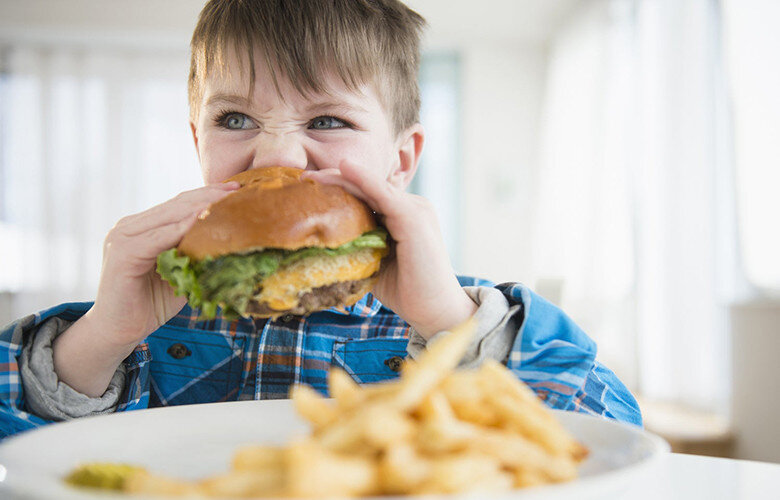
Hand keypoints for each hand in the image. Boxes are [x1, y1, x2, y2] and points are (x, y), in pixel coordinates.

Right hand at [88, 181, 240, 347]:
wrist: (118, 332)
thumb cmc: (151, 303)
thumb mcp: (180, 272)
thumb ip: (195, 253)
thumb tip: (232, 243)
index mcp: (142, 227)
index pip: (179, 204)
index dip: (208, 194)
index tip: (237, 189)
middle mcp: (129, 227)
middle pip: (176, 204)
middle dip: (209, 195)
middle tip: (238, 190)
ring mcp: (122, 238)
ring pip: (169, 216)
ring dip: (200, 208)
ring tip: (227, 202)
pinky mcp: (122, 254)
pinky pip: (158, 238)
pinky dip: (181, 230)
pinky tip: (202, 223)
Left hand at [303, 163, 476, 338]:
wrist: (435, 311)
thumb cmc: (407, 291)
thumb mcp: (376, 263)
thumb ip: (359, 247)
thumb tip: (322, 246)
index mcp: (403, 216)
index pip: (367, 196)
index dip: (340, 189)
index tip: (309, 189)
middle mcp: (411, 207)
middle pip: (367, 187)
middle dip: (335, 180)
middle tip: (303, 179)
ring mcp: (414, 209)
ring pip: (371, 187)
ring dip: (341, 178)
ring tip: (312, 176)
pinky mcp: (413, 217)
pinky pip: (383, 193)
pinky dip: (363, 179)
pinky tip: (343, 168)